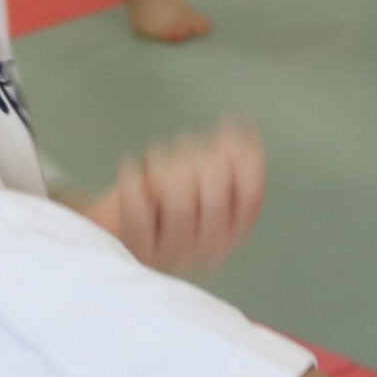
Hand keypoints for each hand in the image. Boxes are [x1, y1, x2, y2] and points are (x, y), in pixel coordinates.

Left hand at [84, 122, 265, 275]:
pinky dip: (134, 184)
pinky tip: (133, 171)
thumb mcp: (203, 179)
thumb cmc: (167, 202)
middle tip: (185, 146)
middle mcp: (209, 246)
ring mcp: (175, 251)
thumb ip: (226, 157)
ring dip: (166, 168)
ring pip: (179, 205)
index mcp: (234, 230)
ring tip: (156, 157)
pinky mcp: (141, 248)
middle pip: (216, 198)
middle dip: (201, 161)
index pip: (251, 195)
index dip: (244, 157)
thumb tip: (238, 125)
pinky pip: (139, 213)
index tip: (228, 127)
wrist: (125, 233)